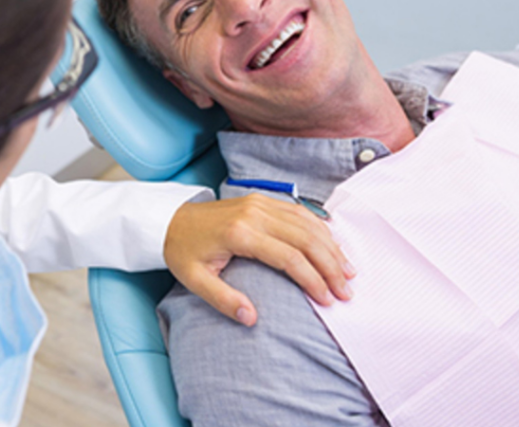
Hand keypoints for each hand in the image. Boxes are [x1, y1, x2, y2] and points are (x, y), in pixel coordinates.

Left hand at [164, 194, 355, 326]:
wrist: (170, 220)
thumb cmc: (183, 252)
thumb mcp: (194, 280)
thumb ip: (223, 299)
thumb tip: (251, 318)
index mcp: (239, 234)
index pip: (288, 257)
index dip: (313, 279)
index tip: (328, 300)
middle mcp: (254, 214)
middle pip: (305, 239)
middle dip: (331, 266)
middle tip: (347, 291)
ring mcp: (260, 203)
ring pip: (307, 223)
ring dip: (331, 247)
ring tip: (348, 271)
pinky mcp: (262, 200)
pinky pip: (299, 211)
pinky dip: (320, 228)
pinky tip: (333, 245)